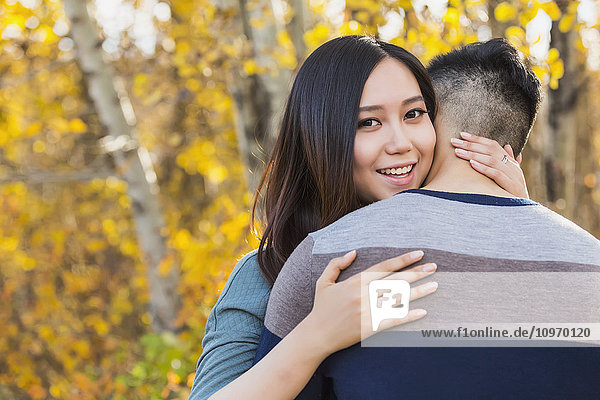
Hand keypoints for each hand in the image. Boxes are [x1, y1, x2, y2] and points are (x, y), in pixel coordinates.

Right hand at [304, 250, 437, 353]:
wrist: (316, 335)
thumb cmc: (321, 308)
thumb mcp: (323, 282)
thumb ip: (337, 264)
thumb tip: (354, 252)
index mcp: (355, 282)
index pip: (384, 267)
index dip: (402, 260)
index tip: (418, 254)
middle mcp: (363, 295)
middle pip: (395, 281)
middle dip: (416, 272)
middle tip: (434, 267)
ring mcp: (368, 311)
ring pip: (398, 299)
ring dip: (418, 292)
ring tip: (435, 285)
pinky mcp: (370, 327)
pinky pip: (393, 320)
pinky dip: (408, 316)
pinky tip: (423, 312)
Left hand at [451, 131, 528, 198]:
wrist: (524, 208)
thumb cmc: (513, 193)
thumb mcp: (511, 175)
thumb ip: (509, 161)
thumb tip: (507, 145)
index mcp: (511, 162)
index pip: (493, 145)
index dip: (477, 139)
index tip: (462, 134)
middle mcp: (512, 166)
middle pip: (490, 150)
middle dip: (470, 144)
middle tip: (453, 141)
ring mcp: (512, 175)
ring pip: (492, 160)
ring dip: (473, 154)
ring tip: (458, 152)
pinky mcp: (511, 185)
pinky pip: (496, 174)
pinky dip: (483, 168)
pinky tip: (472, 164)